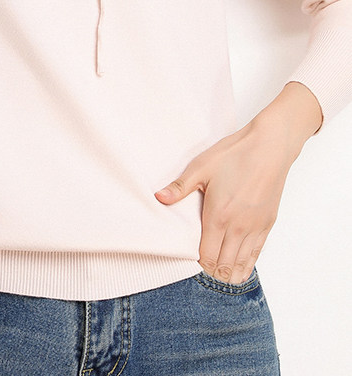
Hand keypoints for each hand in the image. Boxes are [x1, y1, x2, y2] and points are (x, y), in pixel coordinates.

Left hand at [155, 82, 321, 283]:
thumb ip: (180, 187)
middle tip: (201, 275)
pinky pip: (256, 254)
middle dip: (211, 275)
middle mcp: (238, 228)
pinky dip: (246, 266)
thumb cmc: (235, 155)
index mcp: (219, 216)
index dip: (196, 266)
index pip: (206, 256)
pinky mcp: (267, 224)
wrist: (270, 148)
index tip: (188, 266)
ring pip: (241, 264)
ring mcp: (255, 228)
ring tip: (218, 279)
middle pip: (223, 265)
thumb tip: (158, 198)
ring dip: (228, 274)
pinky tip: (239, 269)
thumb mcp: (201, 167)